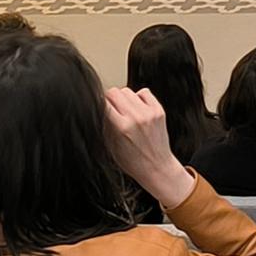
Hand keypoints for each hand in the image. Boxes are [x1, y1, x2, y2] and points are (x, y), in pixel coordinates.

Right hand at [104, 87, 194, 209]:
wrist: (156, 166)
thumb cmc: (131, 160)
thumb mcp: (110, 146)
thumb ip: (104, 125)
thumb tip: (96, 108)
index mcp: (121, 127)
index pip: (103, 102)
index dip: (97, 103)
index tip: (96, 107)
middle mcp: (136, 117)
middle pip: (114, 92)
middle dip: (108, 100)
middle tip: (109, 109)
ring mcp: (149, 112)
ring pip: (127, 90)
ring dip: (122, 98)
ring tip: (123, 111)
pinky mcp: (159, 110)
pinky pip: (144, 92)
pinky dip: (138, 97)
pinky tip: (136, 108)